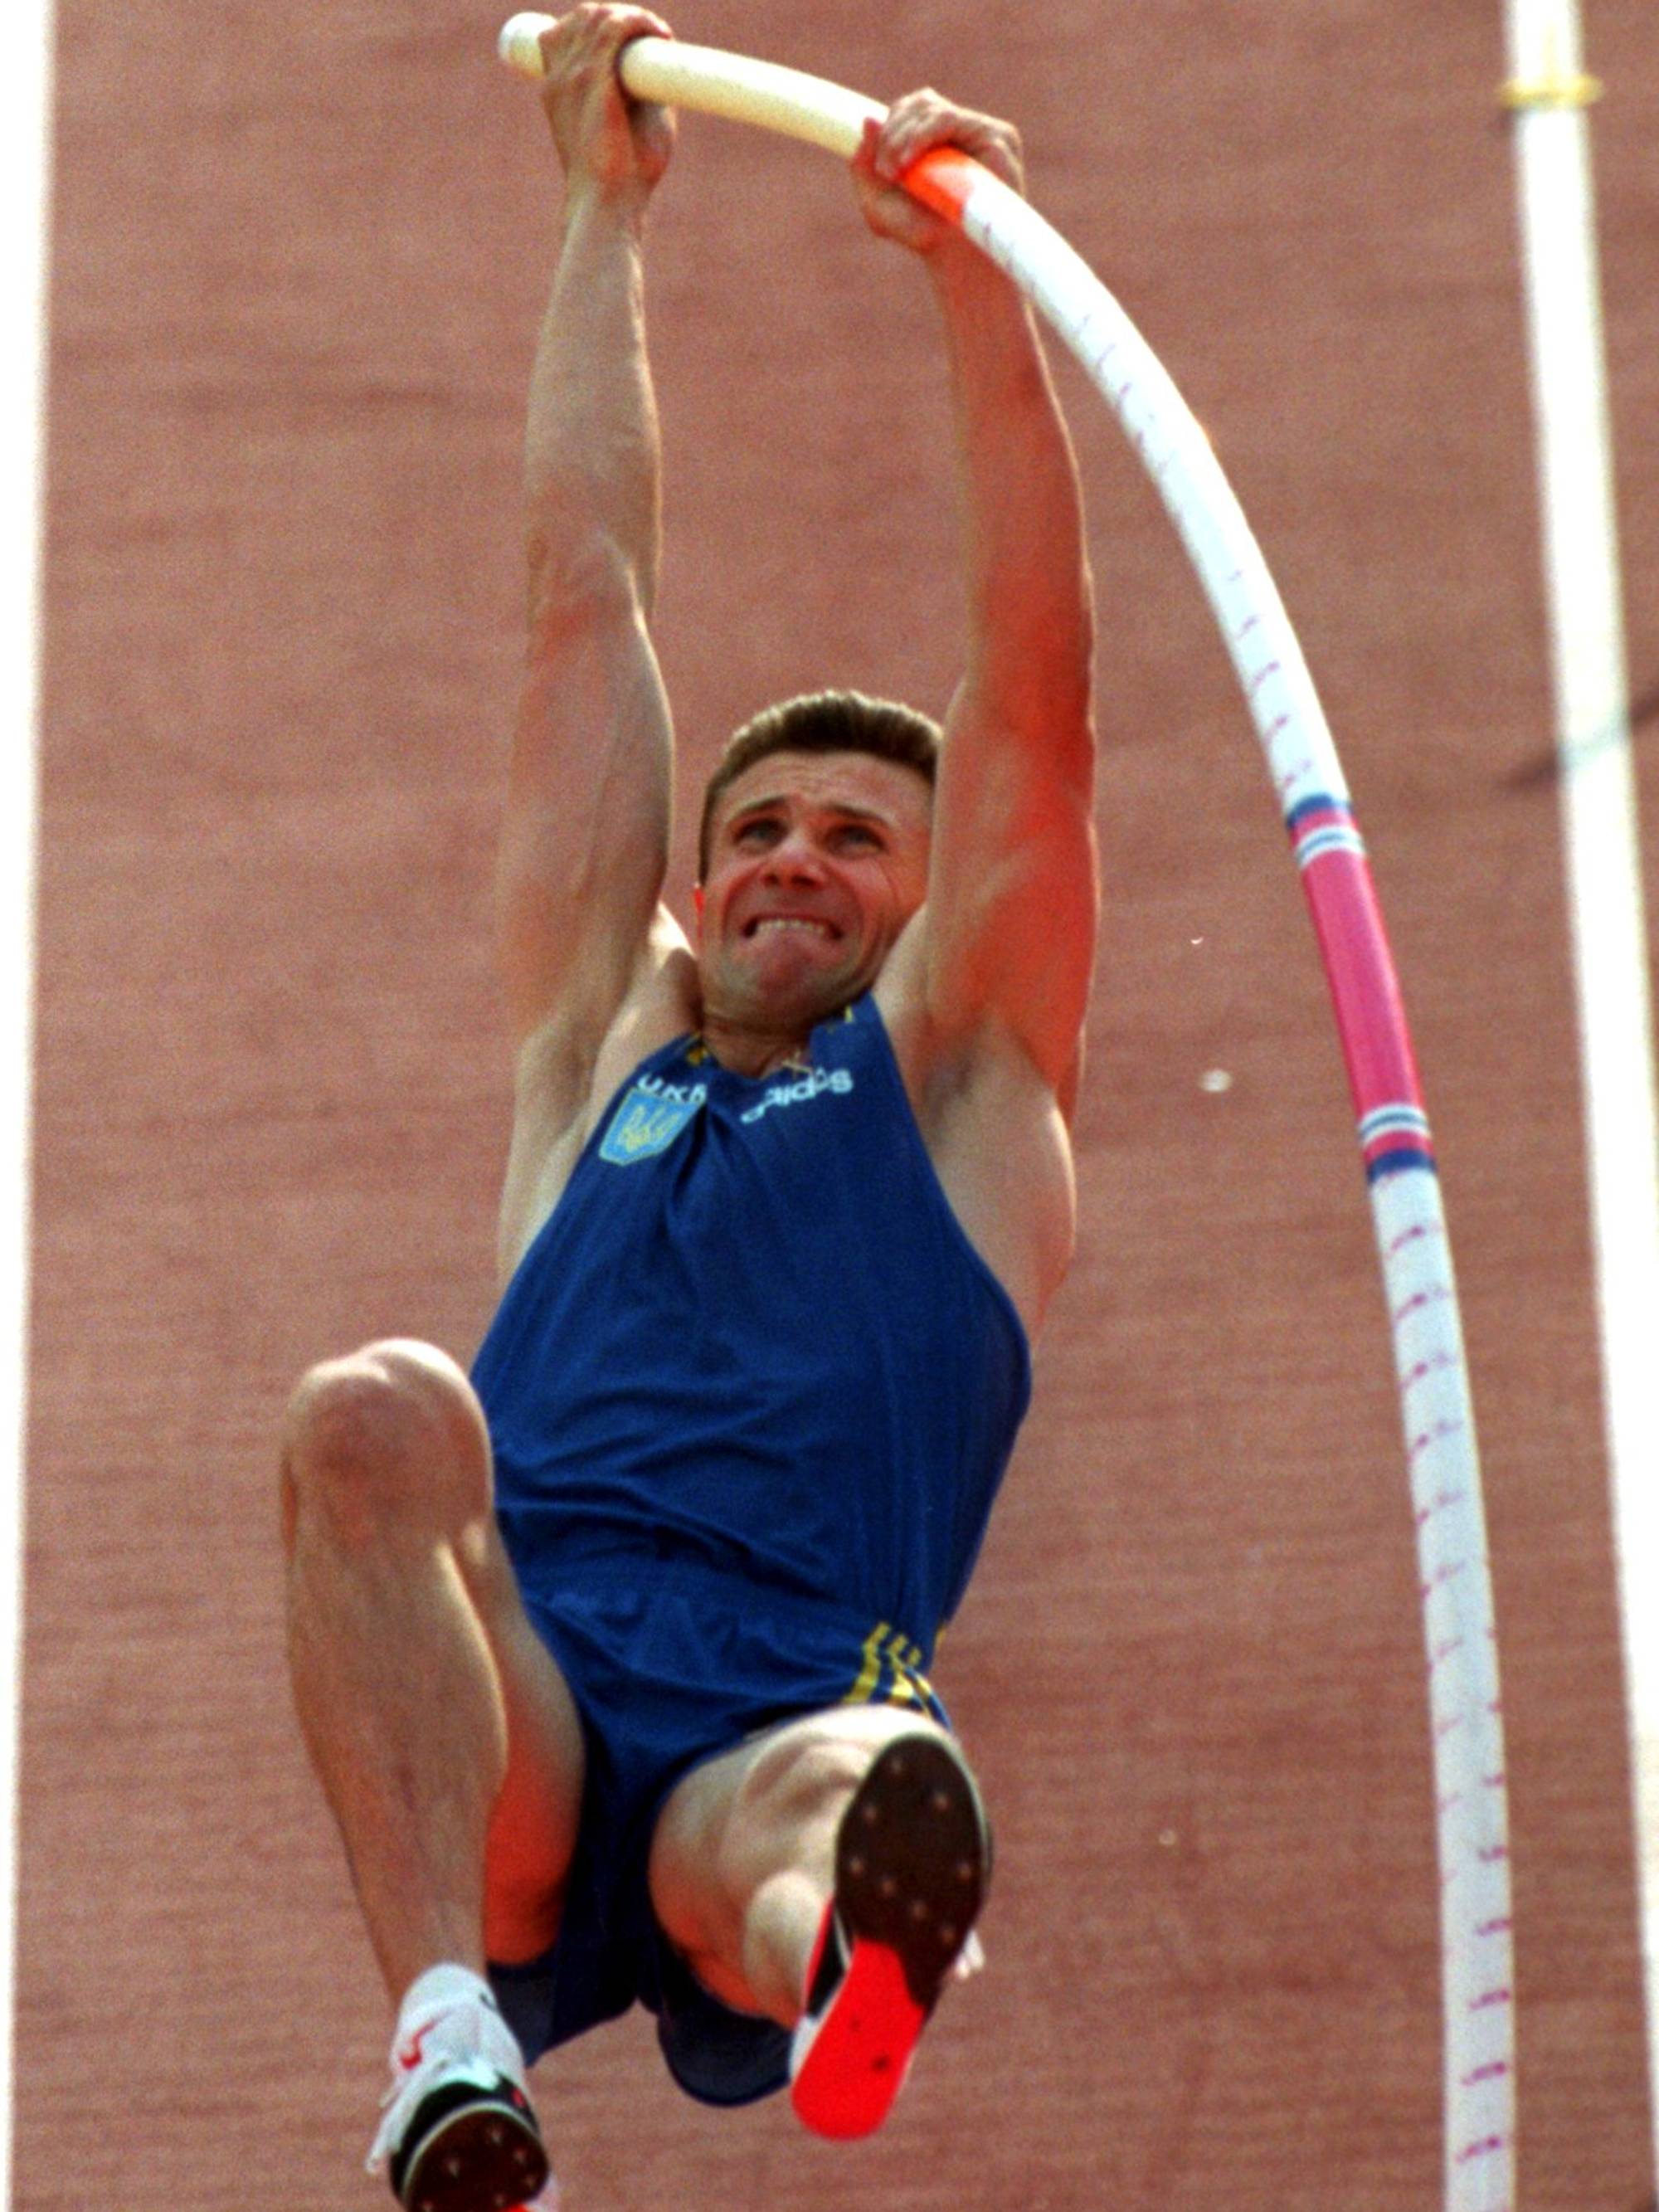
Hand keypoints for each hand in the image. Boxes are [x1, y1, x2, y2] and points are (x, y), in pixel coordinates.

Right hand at [538, 3, 676, 198]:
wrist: (610, 204)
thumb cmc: (623, 178)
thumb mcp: (625, 123)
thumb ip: (636, 92)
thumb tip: (662, 69)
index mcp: (555, 89)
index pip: (561, 33)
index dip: (595, 24)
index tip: (629, 36)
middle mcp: (558, 78)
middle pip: (582, 16)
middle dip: (617, 15)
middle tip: (650, 36)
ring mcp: (572, 76)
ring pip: (598, 15)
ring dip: (632, 17)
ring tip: (657, 35)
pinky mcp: (593, 79)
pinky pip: (615, 28)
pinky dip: (640, 22)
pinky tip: (660, 35)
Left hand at [852, 90, 1024, 255]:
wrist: (957, 258)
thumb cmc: (922, 233)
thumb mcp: (878, 204)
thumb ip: (863, 166)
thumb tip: (868, 120)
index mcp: (935, 139)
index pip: (908, 110)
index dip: (887, 128)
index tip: (879, 168)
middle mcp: (959, 131)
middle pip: (919, 102)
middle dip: (893, 132)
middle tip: (885, 171)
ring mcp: (979, 130)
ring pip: (931, 108)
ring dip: (904, 136)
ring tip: (896, 170)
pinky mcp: (997, 136)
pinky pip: (951, 119)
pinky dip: (923, 135)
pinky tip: (911, 160)